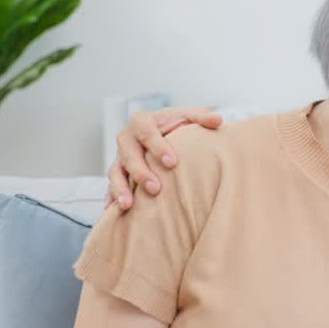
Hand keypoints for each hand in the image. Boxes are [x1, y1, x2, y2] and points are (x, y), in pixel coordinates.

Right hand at [106, 106, 222, 208]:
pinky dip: (111, 197)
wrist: (161, 131)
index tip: (172, 163)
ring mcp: (119, 157)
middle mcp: (126, 138)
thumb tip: (218, 120)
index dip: (157, 147)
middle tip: (156, 189)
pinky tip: (113, 211)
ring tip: (128, 205)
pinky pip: (111, 186)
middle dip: (141, 172)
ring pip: (115, 172)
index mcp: (141, 121)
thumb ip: (202, 117)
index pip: (147, 133)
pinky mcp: (117, 172)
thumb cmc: (176, 124)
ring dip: (120, 188)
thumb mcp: (188, 116)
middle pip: (129, 155)